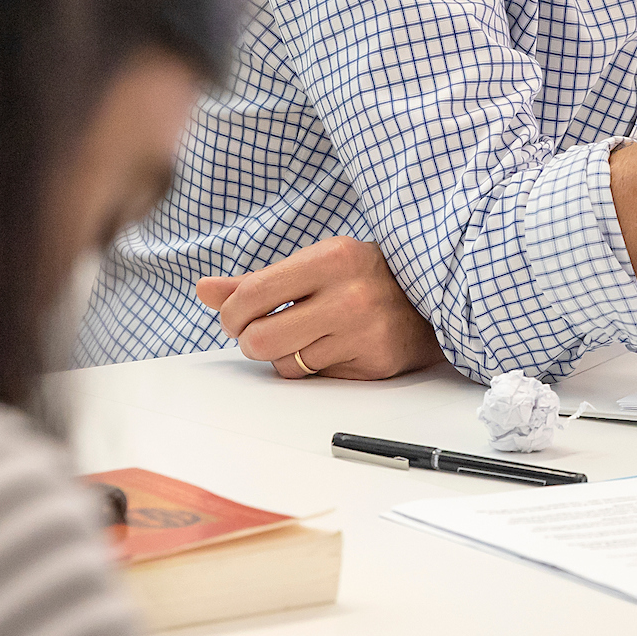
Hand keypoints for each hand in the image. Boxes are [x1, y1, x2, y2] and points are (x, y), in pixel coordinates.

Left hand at [196, 237, 445, 380]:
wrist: (432, 296)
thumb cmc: (363, 277)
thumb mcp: (314, 264)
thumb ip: (258, 281)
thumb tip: (204, 290)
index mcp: (331, 257)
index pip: (251, 295)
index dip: (232, 313)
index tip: (237, 316)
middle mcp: (350, 294)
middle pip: (260, 340)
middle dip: (251, 340)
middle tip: (261, 332)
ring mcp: (366, 331)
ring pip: (286, 365)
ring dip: (286, 356)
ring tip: (305, 337)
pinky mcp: (376, 362)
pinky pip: (317, 378)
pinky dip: (316, 367)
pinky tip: (333, 347)